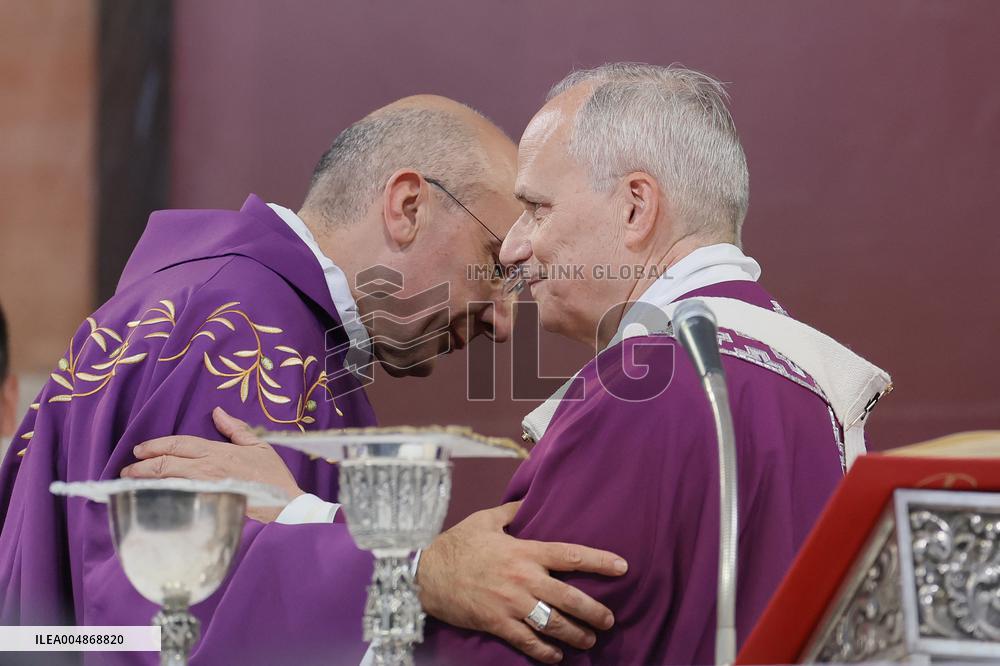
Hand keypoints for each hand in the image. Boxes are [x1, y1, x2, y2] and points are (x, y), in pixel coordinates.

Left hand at [120, 407, 301, 521]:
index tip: (139, 450)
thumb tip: (218, 412)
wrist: (284, 503)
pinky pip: (178, 499)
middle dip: (142, 466)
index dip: (156, 446)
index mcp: (217, 452)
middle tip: (127, 469)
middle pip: (166, 464)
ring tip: (131, 483)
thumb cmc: (272, 475)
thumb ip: (236, 428)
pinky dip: (161, 497)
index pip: (179, 445)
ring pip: (168, 482)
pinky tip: (150, 499)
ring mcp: (205, 488)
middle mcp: (207, 469)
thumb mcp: (258, 445)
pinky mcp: (208, 504)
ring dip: (146, 482)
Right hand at [417, 501, 627, 662]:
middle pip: (570, 597)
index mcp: (524, 551)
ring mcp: (511, 604)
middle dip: (594, 611)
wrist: (426, 574)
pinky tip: (557, 657)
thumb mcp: (485, 520)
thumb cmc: (457, 545)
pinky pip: (528, 642)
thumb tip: (528, 499)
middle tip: (608, 620)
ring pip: (553, 623)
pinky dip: (546, 652)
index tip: (622, 567)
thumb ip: (512, 512)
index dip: (599, 561)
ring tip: (589, 640)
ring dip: (576, 635)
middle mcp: (524, 578)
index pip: (570, 555)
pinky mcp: (498, 623)